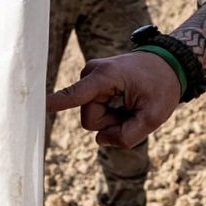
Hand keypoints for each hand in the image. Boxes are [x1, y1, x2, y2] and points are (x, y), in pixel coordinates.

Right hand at [49, 51, 182, 147]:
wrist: (169, 64)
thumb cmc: (162, 87)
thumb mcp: (154, 117)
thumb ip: (128, 136)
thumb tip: (100, 140)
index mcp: (106, 77)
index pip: (76, 94)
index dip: (56, 102)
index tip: (37, 104)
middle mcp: (92, 73)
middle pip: (90, 120)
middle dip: (112, 123)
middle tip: (135, 110)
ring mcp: (90, 76)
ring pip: (92, 117)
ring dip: (113, 118)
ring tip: (131, 103)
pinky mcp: (91, 83)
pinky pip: (95, 110)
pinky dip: (111, 113)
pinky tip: (125, 101)